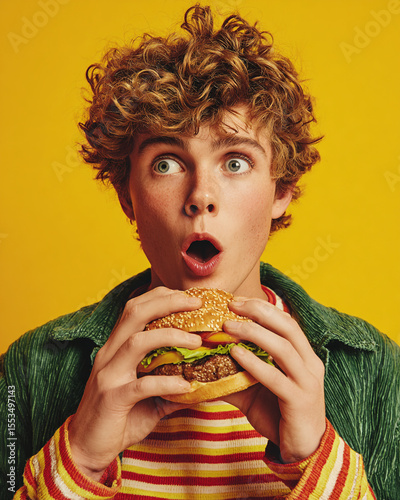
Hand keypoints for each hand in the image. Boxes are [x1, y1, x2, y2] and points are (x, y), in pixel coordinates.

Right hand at [68, 287, 201, 479]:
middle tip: (196, 304)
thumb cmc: (117, 417)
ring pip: (138, 342)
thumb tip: (202, 381)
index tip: (189, 298)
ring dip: (171, 336)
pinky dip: (166, 383)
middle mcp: (109, 353)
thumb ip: (170, 384)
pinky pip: (141, 385)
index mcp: (116, 347)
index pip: (135, 308)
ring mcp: (108, 375)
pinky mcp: (112, 398)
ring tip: (197, 342)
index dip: (161, 297)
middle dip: (167, 302)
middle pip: (135, 313)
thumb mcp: (147, 396)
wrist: (85, 448)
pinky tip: (186, 386)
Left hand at [222, 297, 325, 462]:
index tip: (236, 300)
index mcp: (303, 356)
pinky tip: (236, 353)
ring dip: (254, 333)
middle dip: (259, 312)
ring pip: (283, 348)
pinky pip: (275, 378)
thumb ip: (234, 372)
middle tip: (232, 305)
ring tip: (228, 326)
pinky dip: (254, 363)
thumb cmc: (278, 413)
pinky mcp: (299, 401)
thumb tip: (201, 362)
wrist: (303, 450)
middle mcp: (309, 364)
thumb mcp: (254, 389)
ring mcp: (307, 382)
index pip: (285, 322)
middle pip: (287, 327)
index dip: (261, 308)